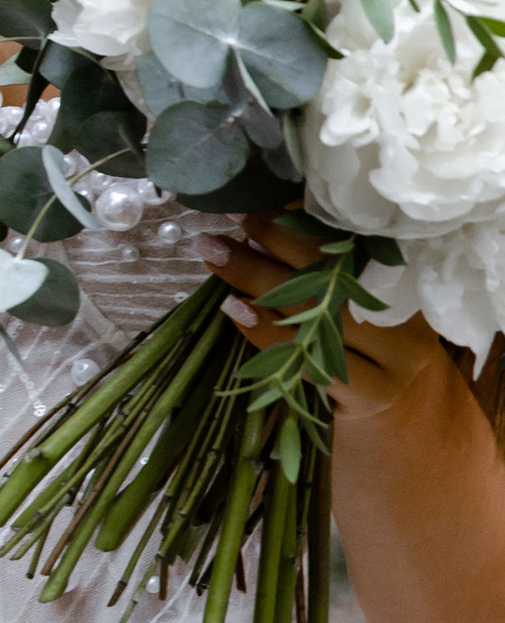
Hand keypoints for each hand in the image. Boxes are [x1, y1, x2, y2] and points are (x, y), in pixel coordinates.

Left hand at [201, 220, 448, 421]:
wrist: (407, 422)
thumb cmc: (368, 349)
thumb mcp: (356, 303)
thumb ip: (323, 270)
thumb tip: (257, 227)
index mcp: (405, 279)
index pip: (352, 238)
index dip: (301, 218)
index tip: (255, 200)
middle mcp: (405, 315)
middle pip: (332, 271)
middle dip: (272, 241)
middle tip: (225, 223)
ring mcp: (395, 358)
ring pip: (319, 313)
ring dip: (258, 281)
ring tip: (216, 257)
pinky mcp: (374, 394)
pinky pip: (312, 360)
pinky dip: (268, 332)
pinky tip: (236, 310)